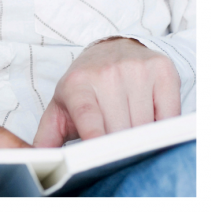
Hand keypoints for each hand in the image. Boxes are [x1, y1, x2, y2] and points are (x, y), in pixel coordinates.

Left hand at [33, 37, 180, 146]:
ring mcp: (136, 69)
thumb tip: (39, 161)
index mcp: (77, 84)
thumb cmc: (84, 86)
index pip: (88, 116)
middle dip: (118, 144)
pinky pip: (170, 114)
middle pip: (120, 128)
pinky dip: (163, 125)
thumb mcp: (60, 108)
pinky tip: (150, 117)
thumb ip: (48, 137)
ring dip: (141, 135)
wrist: (110, 50)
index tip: (99, 151)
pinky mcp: (162, 70)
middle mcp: (106, 73)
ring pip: (146, 124)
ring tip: (128, 125)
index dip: (95, 136)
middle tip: (113, 142)